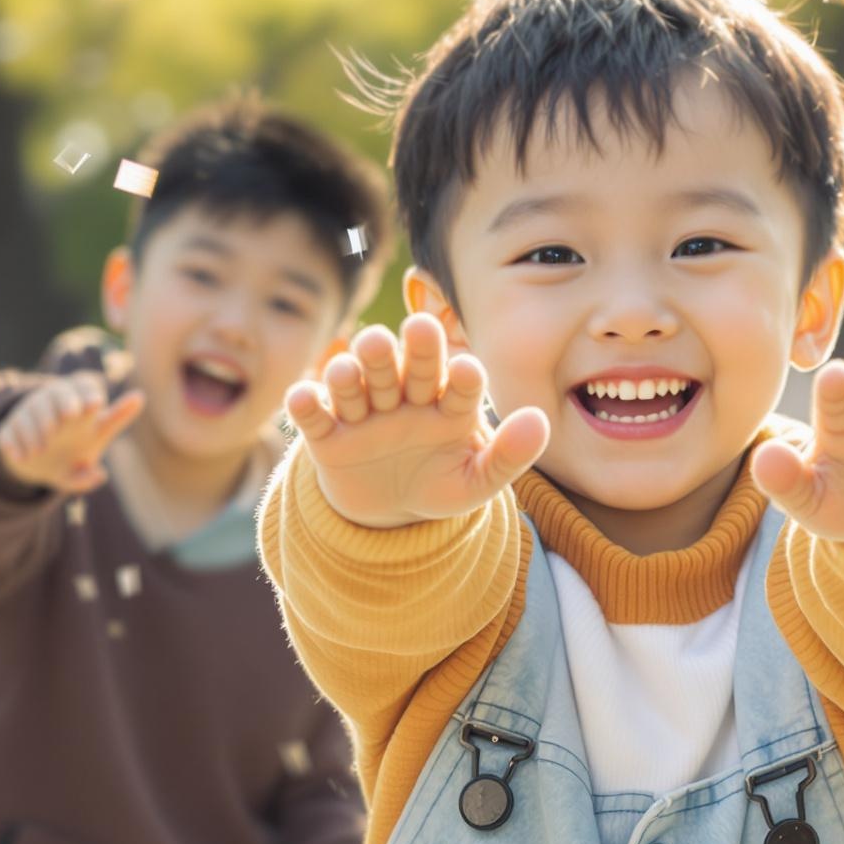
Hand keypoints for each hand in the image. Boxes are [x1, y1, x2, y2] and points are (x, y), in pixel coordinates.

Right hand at [0, 372, 146, 493]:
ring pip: (32, 408)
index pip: (86, 389)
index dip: (90, 394)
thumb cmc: (72, 455)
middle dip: (66, 400)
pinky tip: (22, 458)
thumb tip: (100, 476)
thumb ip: (91, 473)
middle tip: (71, 413)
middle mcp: (54, 404)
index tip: (95, 403)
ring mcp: (30, 412)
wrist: (37, 464)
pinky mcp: (10, 428)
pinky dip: (14, 441)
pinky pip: (9, 429)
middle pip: (60, 392)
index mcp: (80, 410)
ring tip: (40, 450)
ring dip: (37, 426)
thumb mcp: (84, 464)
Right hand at [283, 315, 549, 530]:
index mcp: (445, 403)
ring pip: (357, 384)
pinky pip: (315, 416)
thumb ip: (511, 454)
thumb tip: (540, 421)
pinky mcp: (328, 436)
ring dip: (353, 374)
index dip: (461, 376)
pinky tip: (303, 398)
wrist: (389, 513)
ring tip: (351, 371)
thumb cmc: (438, 484)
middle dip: (409, 351)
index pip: (456, 383)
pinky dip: (306, 406)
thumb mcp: (478, 480)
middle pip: (404, 367)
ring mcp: (364, 413)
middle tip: (416, 330)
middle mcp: (404, 397)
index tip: (467, 371)